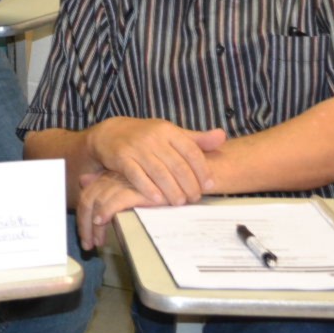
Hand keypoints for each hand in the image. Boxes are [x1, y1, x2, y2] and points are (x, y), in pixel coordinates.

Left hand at [76, 170, 158, 248]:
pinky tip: (102, 223)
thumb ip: (111, 186)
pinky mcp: (135, 189)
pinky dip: (105, 212)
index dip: (83, 216)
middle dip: (84, 224)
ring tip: (96, 243)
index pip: (88, 195)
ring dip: (93, 225)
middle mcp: (114, 177)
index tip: (87, 237)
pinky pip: (114, 201)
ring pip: (97, 202)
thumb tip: (84, 182)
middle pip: (88, 199)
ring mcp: (124, 182)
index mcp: (112, 176)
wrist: (184, 180)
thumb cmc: (160, 186)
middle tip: (87, 245)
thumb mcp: (134, 188)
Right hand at [88, 117, 225, 206]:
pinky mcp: (122, 158)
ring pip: (160, 173)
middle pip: (178, 165)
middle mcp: (153, 137)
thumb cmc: (146, 136)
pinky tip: (158, 200)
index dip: (202, 170)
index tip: (209, 185)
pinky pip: (137, 176)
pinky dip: (149, 189)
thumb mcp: (170, 133)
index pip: (191, 151)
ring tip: (180, 202)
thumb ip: (195, 139)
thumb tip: (222, 136)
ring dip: (172, 191)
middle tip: (195, 198)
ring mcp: (137, 148)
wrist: (111, 133)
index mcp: (168, 130)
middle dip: (189, 185)